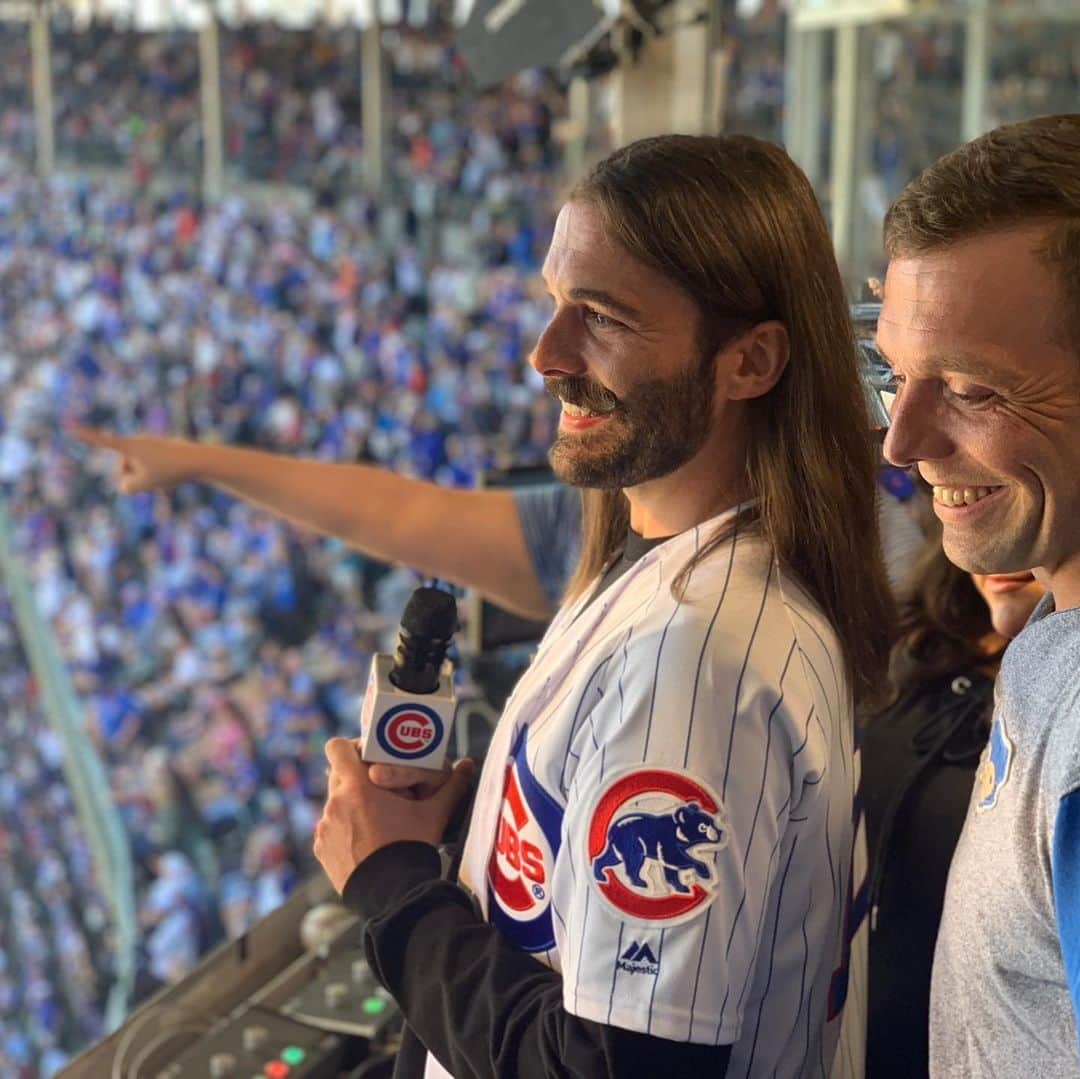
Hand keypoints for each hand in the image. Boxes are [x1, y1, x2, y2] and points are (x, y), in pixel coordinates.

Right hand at [65, 423, 201, 493]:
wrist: (199, 460)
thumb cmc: (171, 471)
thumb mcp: (143, 484)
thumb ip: (126, 487)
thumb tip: (126, 485)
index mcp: (129, 446)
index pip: (101, 441)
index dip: (83, 435)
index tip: (67, 425)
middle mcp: (137, 442)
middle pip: (125, 469)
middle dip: (137, 478)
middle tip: (157, 475)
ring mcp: (148, 447)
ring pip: (140, 472)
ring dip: (151, 479)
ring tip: (167, 475)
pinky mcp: (159, 452)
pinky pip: (152, 472)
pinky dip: (161, 478)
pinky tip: (174, 477)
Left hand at [314, 737, 473, 894]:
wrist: (392, 894)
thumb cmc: (411, 847)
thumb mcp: (434, 814)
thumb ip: (451, 786)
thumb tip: (469, 765)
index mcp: (357, 786)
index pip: (336, 748)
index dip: (351, 747)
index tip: (369, 757)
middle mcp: (334, 803)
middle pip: (337, 775)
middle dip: (356, 778)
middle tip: (380, 788)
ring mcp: (325, 827)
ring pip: (334, 803)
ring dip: (350, 805)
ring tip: (376, 820)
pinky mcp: (321, 849)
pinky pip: (330, 828)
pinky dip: (344, 829)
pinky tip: (366, 842)